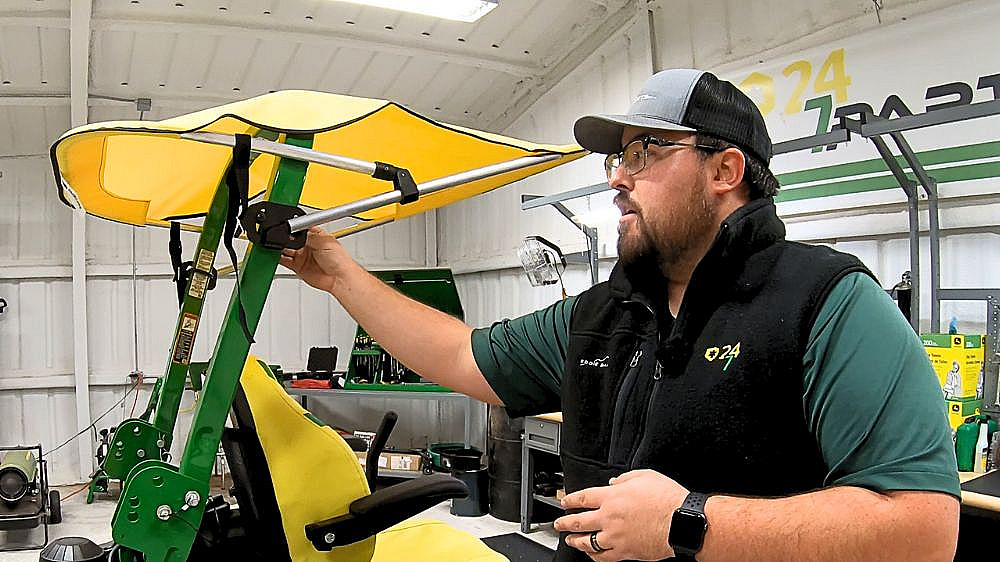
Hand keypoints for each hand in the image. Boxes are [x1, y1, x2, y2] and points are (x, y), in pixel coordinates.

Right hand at [279, 227, 353, 293]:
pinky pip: (285, 261)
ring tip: (276, 247)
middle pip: (290, 239)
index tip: (285, 228)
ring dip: (280, 248)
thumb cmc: (339, 260)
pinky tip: (277, 256)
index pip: (299, 228)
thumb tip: (295, 230)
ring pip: (286, 250)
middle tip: (279, 238)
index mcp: (315, 235)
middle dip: (284, 238)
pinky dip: (279, 259)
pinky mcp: (298, 267)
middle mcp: (308, 245)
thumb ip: (307, 236)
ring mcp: (302, 256)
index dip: (292, 228)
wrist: (339, 278)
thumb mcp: (323, 241)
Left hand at [554, 469, 688, 560]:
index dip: (570, 499)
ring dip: (575, 541)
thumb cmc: (667, 499)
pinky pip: (603, 556)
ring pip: (587, 542)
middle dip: (565, 522)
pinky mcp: (625, 551)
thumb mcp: (645, 476)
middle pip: (579, 521)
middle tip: (559, 523)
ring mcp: (616, 536)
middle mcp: (610, 517)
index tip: (564, 502)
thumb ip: (626, 478)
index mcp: (612, 496)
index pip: (583, 497)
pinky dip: (594, 556)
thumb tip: (614, 481)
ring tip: (570, 540)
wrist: (681, 522)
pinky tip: (591, 554)